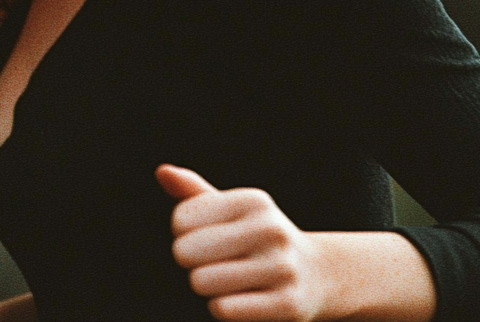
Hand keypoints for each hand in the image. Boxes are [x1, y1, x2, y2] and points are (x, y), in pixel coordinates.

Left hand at [156, 164, 328, 321]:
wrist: (317, 275)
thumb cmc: (257, 238)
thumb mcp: (231, 210)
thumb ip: (193, 192)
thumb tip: (162, 172)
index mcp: (252, 201)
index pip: (182, 219)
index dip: (181, 232)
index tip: (200, 235)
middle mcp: (270, 229)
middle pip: (186, 251)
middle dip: (189, 261)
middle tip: (210, 261)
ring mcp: (281, 267)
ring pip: (202, 282)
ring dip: (205, 287)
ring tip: (227, 281)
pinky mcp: (287, 305)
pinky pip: (223, 309)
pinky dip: (221, 307)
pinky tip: (241, 299)